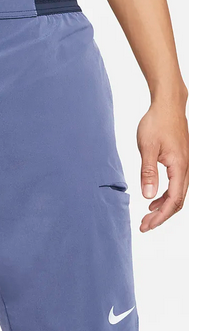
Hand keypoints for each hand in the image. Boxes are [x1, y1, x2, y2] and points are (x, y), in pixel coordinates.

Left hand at [137, 97, 188, 231]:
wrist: (168, 105)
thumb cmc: (157, 123)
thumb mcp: (147, 148)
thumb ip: (148, 173)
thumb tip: (148, 196)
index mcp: (180, 167)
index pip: (173, 200)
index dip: (160, 216)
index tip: (146, 225)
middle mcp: (186, 168)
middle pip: (177, 201)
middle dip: (161, 216)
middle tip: (144, 225)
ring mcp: (185, 165)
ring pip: (177, 194)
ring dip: (163, 207)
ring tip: (147, 216)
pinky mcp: (181, 161)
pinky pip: (176, 185)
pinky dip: (165, 196)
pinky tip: (153, 199)